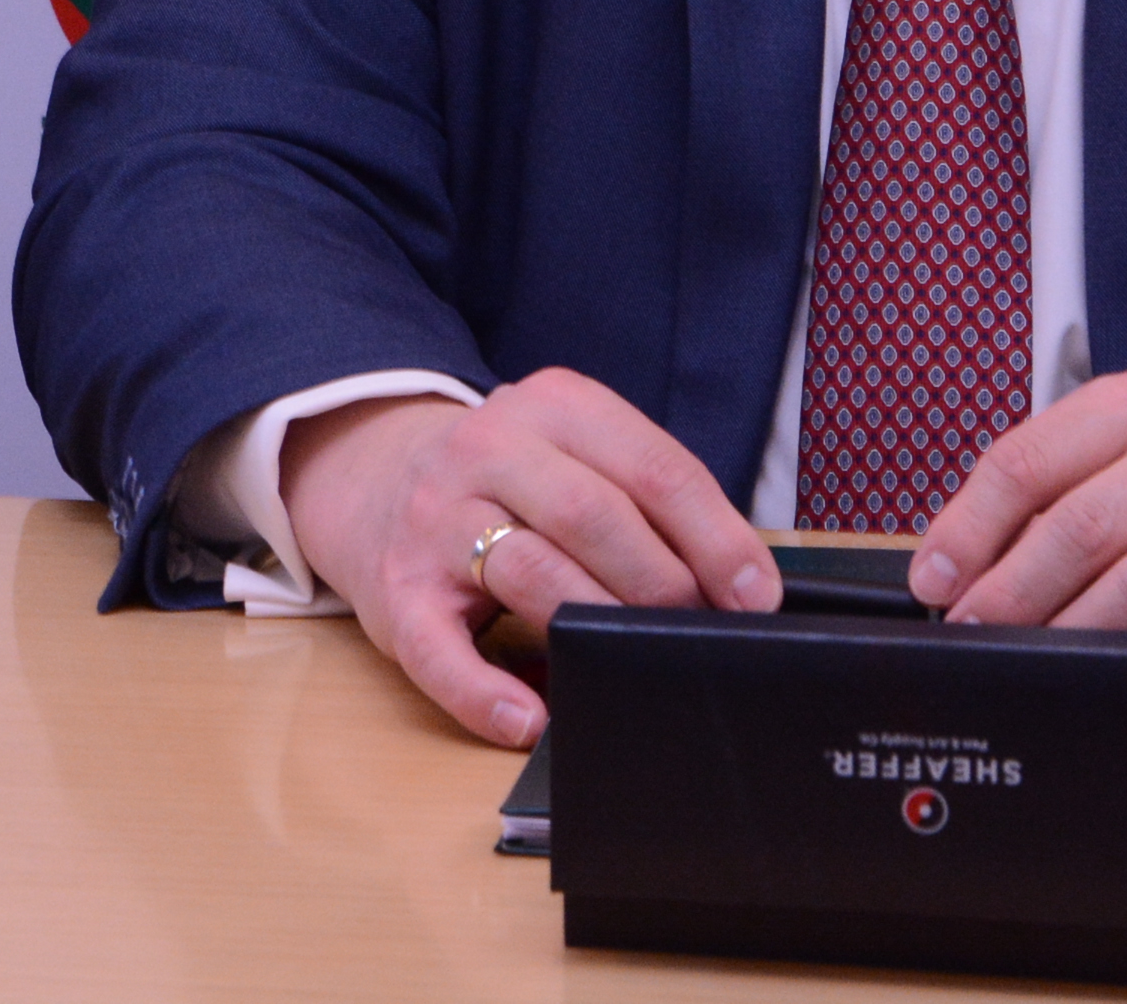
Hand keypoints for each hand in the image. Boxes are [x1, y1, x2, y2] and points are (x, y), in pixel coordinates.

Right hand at [277, 369, 778, 747]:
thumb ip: (643, 499)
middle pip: (595, 515)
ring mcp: (436, 519)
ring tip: (631, 662)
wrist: (373, 476)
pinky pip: (442, 652)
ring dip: (594, 624)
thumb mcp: (572, 452)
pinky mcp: (397, 591)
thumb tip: (737, 589)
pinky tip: (529, 718)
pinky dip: (487, 693)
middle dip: (662, 583)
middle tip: (696, 630)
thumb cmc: (505, 482)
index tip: (753, 595)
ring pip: (530, 572)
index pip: (652, 468)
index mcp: (553, 408)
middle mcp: (489, 449)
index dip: (715, 537)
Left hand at [910, 371, 1126, 664]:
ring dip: (1065, 636)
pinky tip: (1111, 674)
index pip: (1028, 460)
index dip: (968, 529)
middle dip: (1007, 593)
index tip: (934, 581)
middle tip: (971, 632)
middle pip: (1077, 527)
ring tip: (1026, 659)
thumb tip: (954, 568)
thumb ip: (1051, 491)